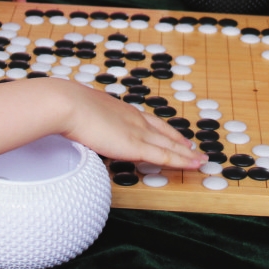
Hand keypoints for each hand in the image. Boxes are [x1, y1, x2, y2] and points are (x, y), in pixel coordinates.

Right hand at [58, 82, 206, 169]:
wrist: (69, 104)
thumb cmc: (69, 107)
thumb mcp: (82, 111)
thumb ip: (88, 119)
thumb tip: (80, 124)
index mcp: (123, 110)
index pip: (150, 122)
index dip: (165, 130)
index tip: (176, 135)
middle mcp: (135, 119)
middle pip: (165, 133)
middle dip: (180, 143)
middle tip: (193, 149)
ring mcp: (138, 132)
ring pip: (170, 146)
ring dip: (186, 154)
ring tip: (200, 159)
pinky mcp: (136, 146)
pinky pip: (165, 156)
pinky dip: (182, 161)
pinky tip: (194, 164)